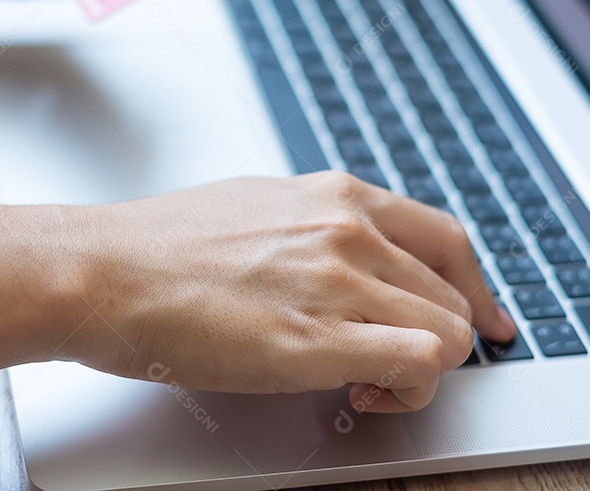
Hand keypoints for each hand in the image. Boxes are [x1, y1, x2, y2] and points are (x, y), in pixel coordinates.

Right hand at [65, 172, 516, 412]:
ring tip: (366, 384)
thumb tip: (347, 260)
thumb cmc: (161, 245)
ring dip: (423, 372)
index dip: (477, 289)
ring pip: (448, 334)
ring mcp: (337, 282)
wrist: (102, 271)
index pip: (448, 240)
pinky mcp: (315, 339)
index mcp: (336, 196)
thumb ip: (316, 227)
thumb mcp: (256, 206)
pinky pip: (419, 363)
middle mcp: (348, 230)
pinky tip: (361, 394)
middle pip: (453, 296)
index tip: (487, 319)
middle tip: (392, 368)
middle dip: (438, 340)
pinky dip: (408, 389)